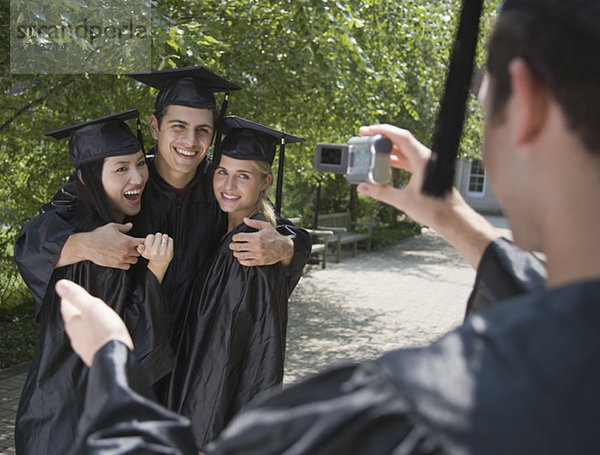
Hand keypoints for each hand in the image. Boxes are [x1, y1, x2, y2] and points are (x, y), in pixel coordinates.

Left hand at [57, 279, 132, 366]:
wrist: (114, 358)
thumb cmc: (104, 331)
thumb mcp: (92, 307)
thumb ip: (76, 296)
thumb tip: (60, 285)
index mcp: (72, 322)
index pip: (65, 305)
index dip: (68, 296)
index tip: (70, 290)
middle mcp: (74, 335)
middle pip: (72, 318)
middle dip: (76, 310)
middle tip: (82, 302)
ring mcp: (83, 346)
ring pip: (80, 331)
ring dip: (85, 323)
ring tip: (92, 317)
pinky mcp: (93, 353)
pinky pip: (90, 340)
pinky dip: (92, 334)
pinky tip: (99, 334)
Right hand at [63, 223, 144, 269]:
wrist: (88, 246)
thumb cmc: (99, 235)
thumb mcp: (112, 227)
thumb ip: (123, 227)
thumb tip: (130, 225)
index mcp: (128, 240)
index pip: (143, 242)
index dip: (143, 242)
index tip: (139, 241)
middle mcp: (127, 250)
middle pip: (140, 252)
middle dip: (137, 249)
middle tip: (131, 247)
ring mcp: (122, 258)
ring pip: (135, 260)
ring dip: (132, 257)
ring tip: (126, 253)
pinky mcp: (116, 265)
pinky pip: (127, 266)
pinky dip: (126, 263)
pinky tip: (121, 258)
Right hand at [137, 233, 173, 282]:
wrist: (159, 263)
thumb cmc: (151, 255)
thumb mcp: (143, 252)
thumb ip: (140, 249)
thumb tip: (140, 246)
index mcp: (148, 251)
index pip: (150, 236)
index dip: (151, 238)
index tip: (151, 241)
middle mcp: (156, 252)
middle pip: (158, 235)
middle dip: (157, 237)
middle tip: (157, 242)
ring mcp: (164, 252)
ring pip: (165, 236)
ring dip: (163, 238)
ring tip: (161, 243)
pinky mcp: (170, 252)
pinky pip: (170, 240)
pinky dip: (169, 240)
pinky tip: (166, 245)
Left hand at [229, 218, 293, 266]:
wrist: (284, 247)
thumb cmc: (274, 235)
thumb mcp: (266, 226)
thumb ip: (254, 223)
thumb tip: (244, 219)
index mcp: (257, 236)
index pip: (240, 237)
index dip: (234, 238)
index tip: (234, 238)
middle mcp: (257, 246)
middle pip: (239, 247)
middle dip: (233, 246)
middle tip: (231, 245)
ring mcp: (259, 254)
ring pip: (242, 255)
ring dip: (236, 253)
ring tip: (235, 252)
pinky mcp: (261, 261)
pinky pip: (248, 263)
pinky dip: (242, 261)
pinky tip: (240, 259)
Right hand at [356, 124, 499, 268]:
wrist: (452, 219)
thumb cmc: (436, 209)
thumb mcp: (403, 200)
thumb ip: (381, 192)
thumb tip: (363, 187)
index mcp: (423, 160)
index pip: (401, 137)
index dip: (383, 130)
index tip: (368, 130)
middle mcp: (426, 159)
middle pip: (401, 141)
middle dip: (383, 138)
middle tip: (366, 138)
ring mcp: (427, 164)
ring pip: (405, 151)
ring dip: (389, 150)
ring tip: (373, 151)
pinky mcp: (427, 171)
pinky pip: (409, 160)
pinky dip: (396, 160)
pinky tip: (386, 164)